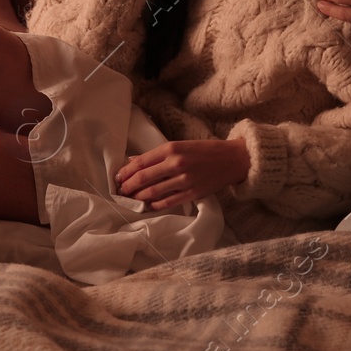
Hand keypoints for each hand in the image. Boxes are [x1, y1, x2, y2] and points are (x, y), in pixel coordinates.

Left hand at [115, 139, 249, 210]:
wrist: (232, 159)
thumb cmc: (204, 150)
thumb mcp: (180, 145)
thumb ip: (157, 154)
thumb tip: (133, 162)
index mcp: (171, 149)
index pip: (140, 162)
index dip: (125, 172)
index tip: (117, 177)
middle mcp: (176, 164)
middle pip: (143, 178)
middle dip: (128, 186)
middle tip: (121, 191)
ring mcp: (184, 181)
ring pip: (152, 192)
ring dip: (138, 197)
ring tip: (131, 199)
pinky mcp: (191, 194)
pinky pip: (167, 202)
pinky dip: (155, 205)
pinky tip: (149, 205)